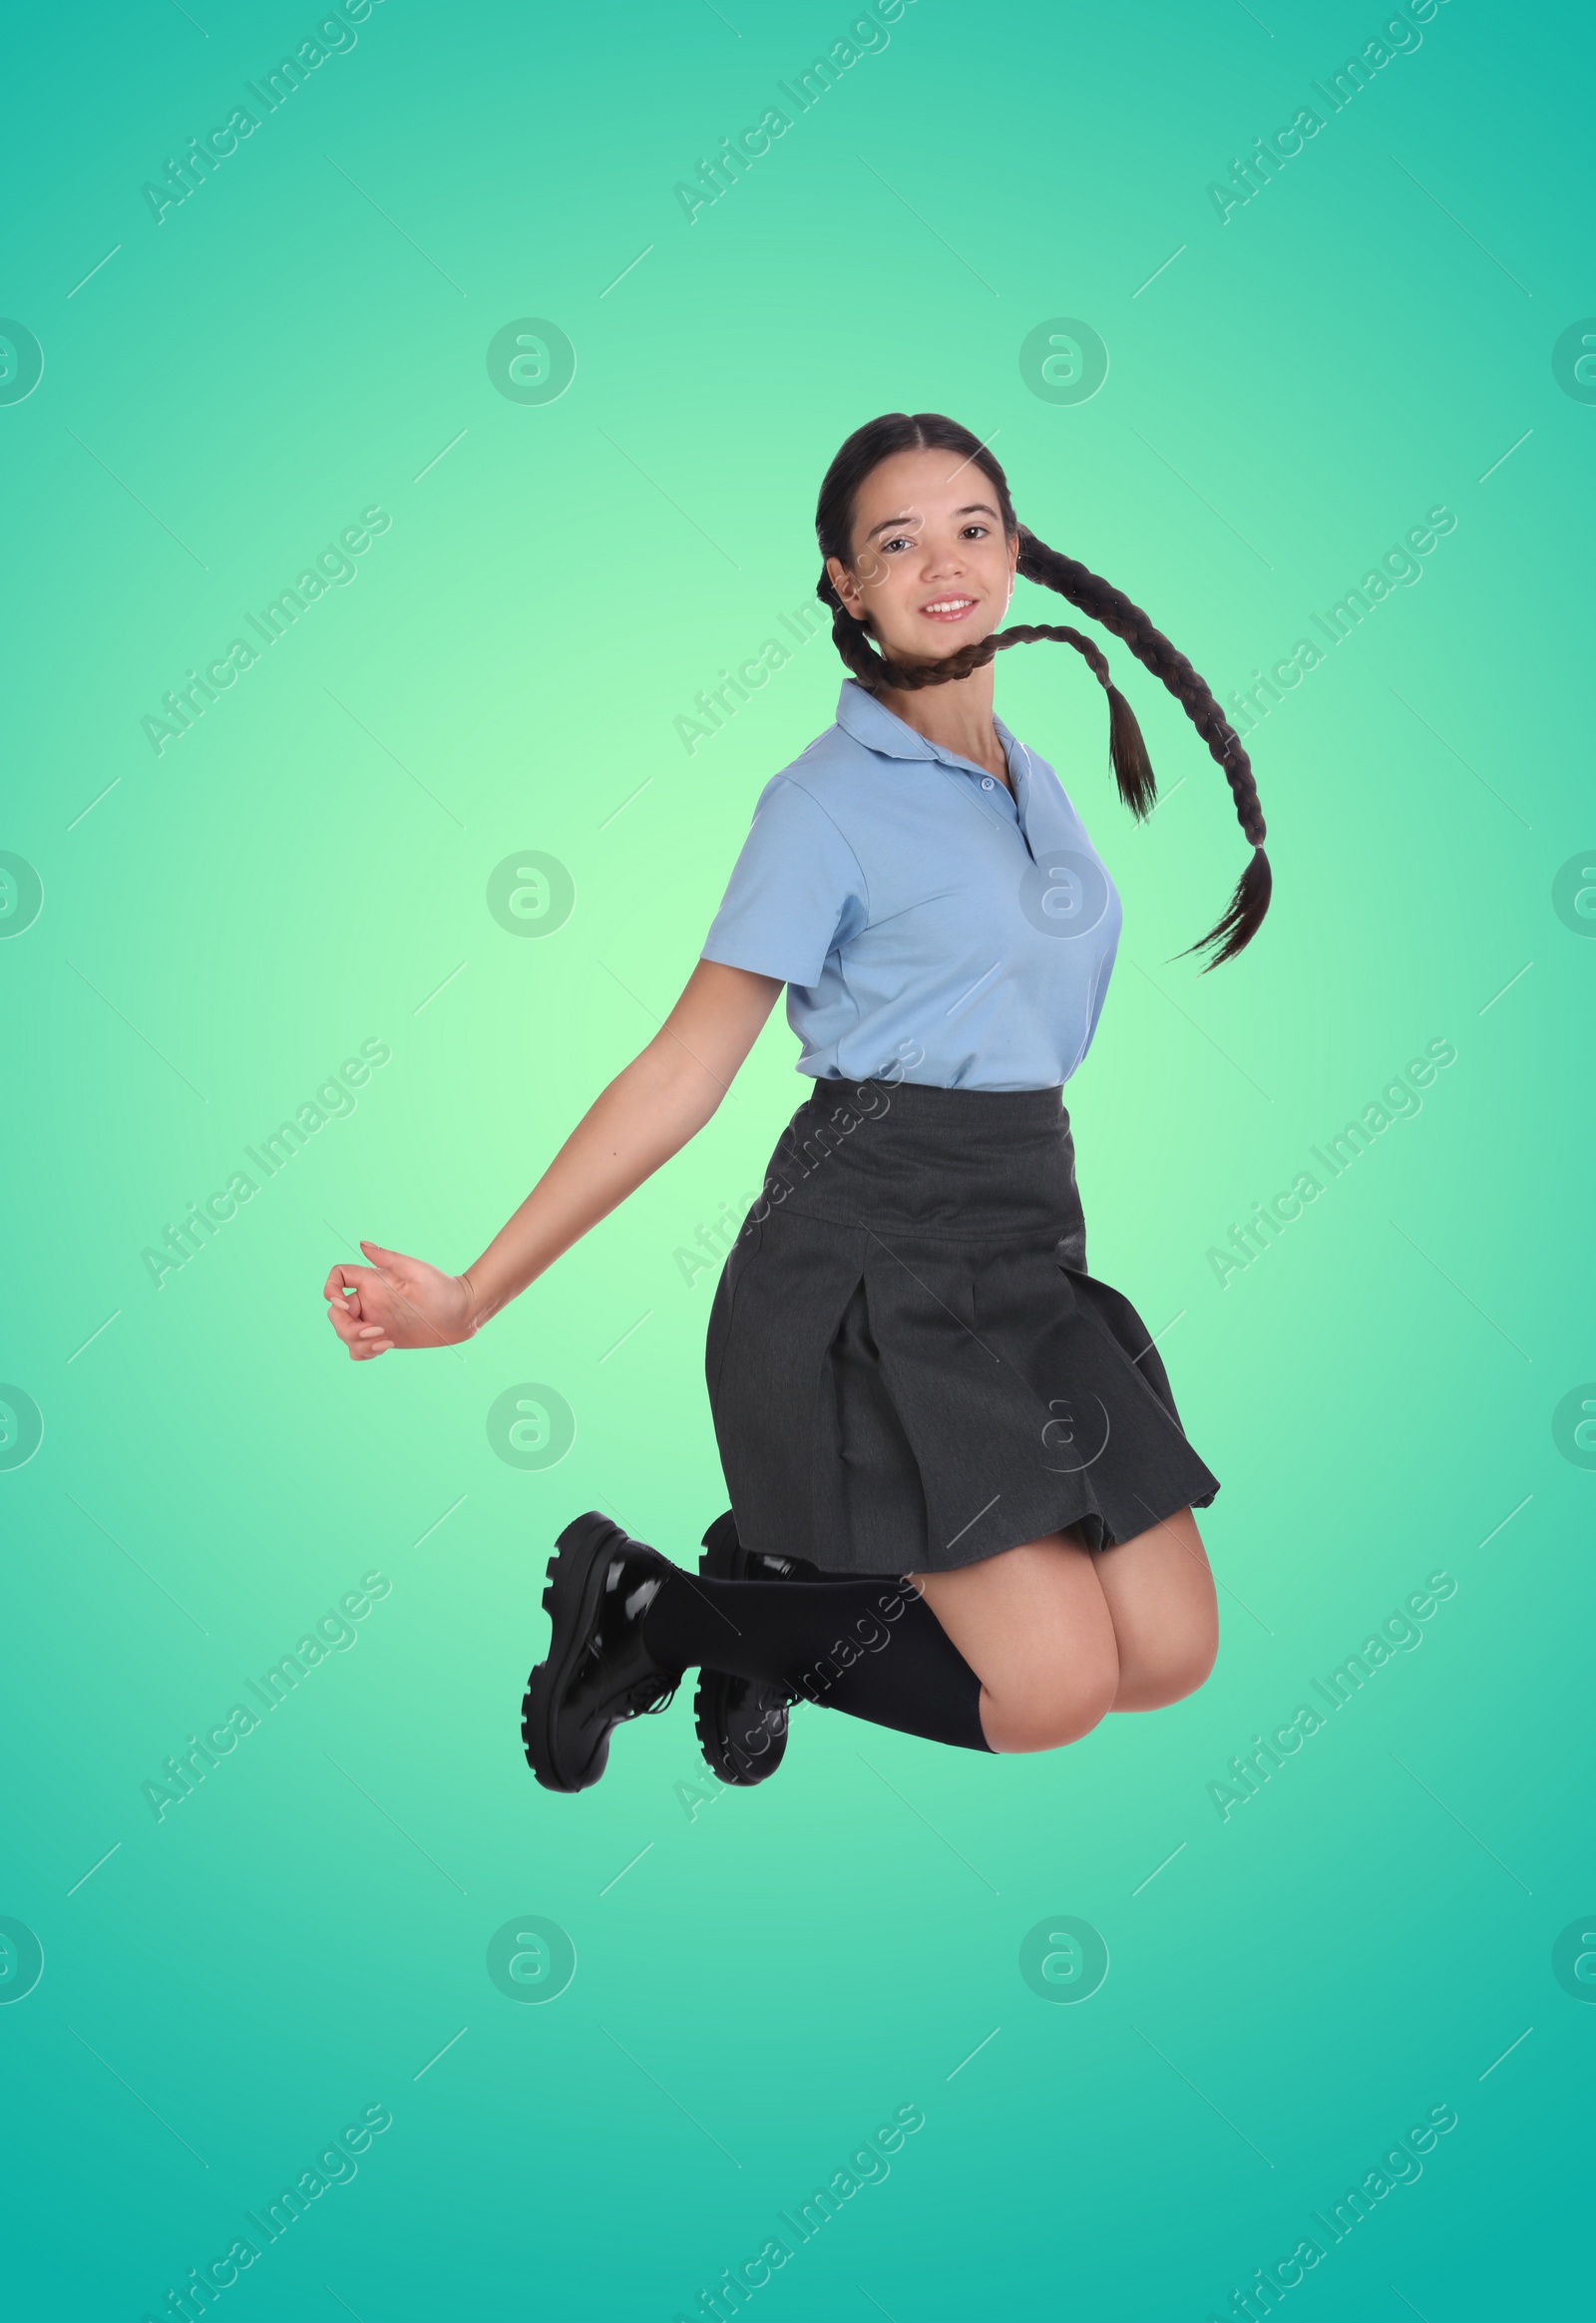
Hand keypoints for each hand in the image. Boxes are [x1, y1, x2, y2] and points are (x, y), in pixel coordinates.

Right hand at [323, 1241, 477, 1360]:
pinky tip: (386, 1346)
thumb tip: (361, 1244)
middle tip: (376, 1331)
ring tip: (385, 1341)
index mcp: (373, 1281)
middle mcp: (370, 1300)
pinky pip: (359, 1348)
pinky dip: (364, 1351)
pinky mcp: (384, 1337)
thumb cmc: (442, 1288)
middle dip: (346, 1327)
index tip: (345, 1304)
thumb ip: (388, 1258)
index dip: (330, 1290)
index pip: (338, 1278)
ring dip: (357, 1342)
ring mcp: (376, 1319)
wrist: (462, 1313)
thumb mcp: (415, 1271)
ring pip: (345, 1334)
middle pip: (336, 1314)